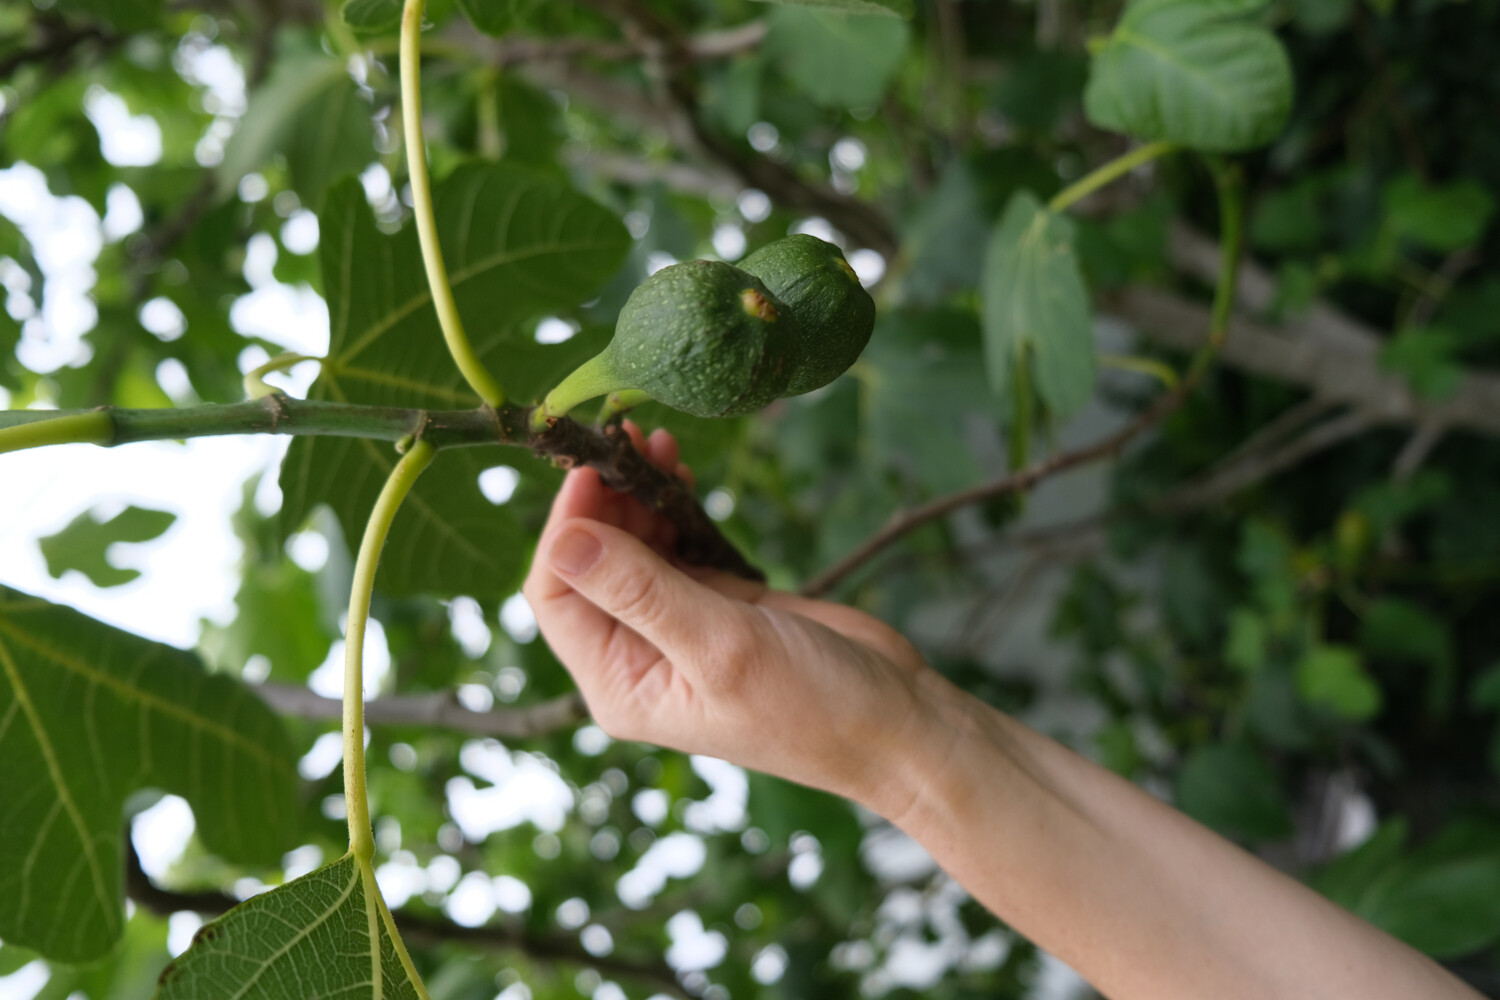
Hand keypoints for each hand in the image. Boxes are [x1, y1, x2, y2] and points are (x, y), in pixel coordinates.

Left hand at [523, 424, 943, 816]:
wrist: (895, 722)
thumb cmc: (811, 706)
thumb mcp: (721, 646)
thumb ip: (641, 591)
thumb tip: (564, 540)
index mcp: (620, 684)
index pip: (555, 597)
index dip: (565, 528)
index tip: (591, 468)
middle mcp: (637, 657)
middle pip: (589, 564)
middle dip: (600, 500)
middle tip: (625, 439)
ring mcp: (677, 627)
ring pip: (632, 547)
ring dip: (636, 495)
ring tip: (653, 442)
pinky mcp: (719, 603)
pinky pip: (676, 545)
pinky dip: (673, 508)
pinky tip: (678, 473)